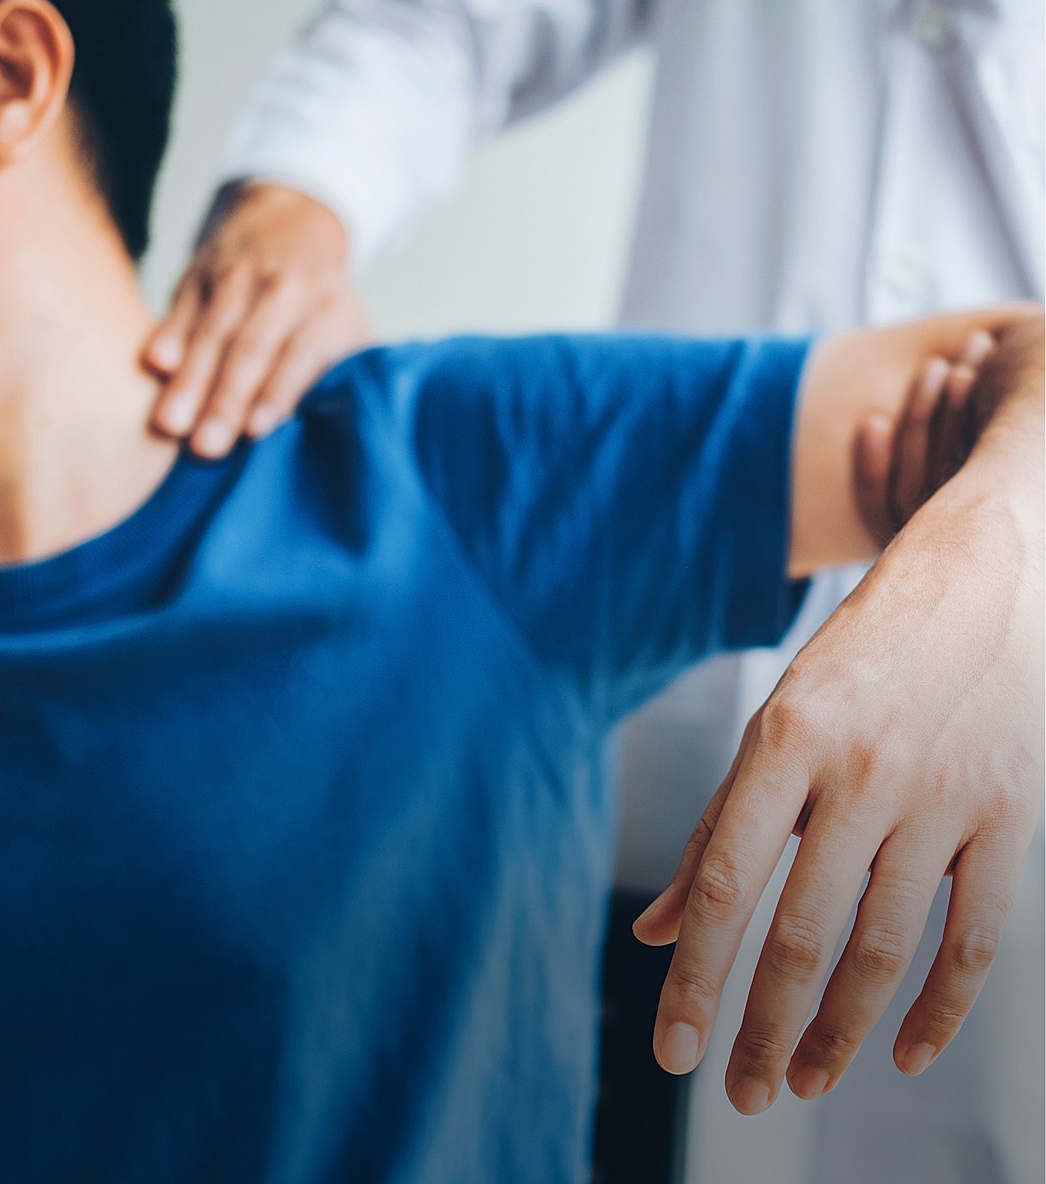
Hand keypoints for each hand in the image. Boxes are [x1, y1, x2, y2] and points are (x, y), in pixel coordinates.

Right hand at [144, 183, 372, 456]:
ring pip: (213, 331)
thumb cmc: (325, 301)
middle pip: (252, 347)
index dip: (279, 391)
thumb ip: (347, 372)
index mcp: (328, 309)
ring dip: (191, 380)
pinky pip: (183, 307)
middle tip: (205, 446)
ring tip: (170, 424)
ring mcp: (239, 277)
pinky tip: (155, 365)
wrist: (294, 218)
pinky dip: (169, 334)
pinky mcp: (200, 272)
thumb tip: (341, 430)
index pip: (302, 353)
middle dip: (226, 399)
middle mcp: (285, 289)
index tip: (256, 431)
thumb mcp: (351, 328)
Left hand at [634, 311, 1043, 1112]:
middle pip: (803, 931)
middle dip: (761, 1024)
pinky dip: (941, 1007)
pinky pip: (975, 937)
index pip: (724, 880)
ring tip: (799, 1081)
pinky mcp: (1009, 817)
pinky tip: (906, 1055)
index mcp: (786, 737)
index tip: (669, 1048)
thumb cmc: (867, 649)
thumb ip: (721, 823)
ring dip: (839, 1030)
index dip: (693, 972)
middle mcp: (861, 772)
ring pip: (884, 947)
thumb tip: (654, 927)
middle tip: (734, 1090)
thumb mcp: (779, 716)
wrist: (993, 573)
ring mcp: (943, 797)